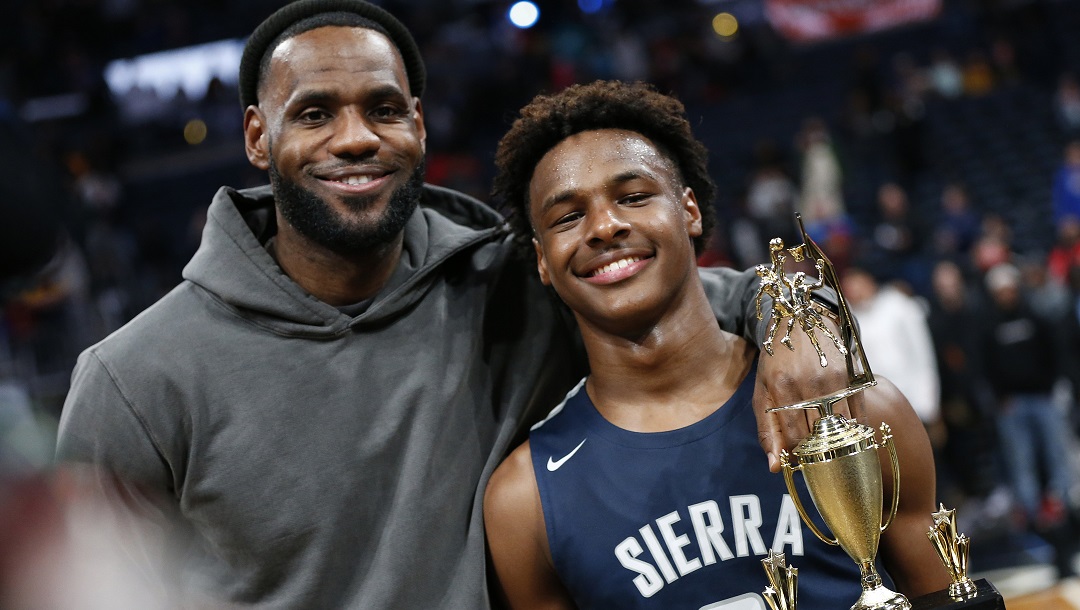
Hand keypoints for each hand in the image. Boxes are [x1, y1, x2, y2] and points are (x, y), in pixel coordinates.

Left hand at [752, 319, 854, 471]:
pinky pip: (859, 415)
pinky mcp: (852, 376)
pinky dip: (856, 432)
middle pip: (818, 436)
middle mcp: (809, 384)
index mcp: (781, 388)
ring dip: (838, 446)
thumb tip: (775, 467)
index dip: (797, 455)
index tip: (799, 461)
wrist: (801, 318)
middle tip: (817, 460)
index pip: (794, 438)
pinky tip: (851, 440)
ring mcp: (834, 380)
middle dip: (817, 454)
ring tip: (832, 452)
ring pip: (841, 428)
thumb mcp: (762, 390)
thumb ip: (766, 430)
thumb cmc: (776, 360)